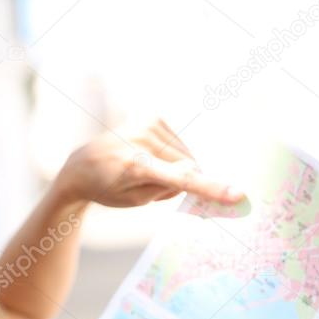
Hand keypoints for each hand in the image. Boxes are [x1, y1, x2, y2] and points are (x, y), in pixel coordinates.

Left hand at [53, 117, 243, 207]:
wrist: (82, 165)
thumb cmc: (107, 188)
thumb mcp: (134, 201)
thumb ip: (166, 190)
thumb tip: (195, 176)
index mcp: (136, 166)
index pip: (181, 179)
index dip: (211, 188)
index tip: (236, 195)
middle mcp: (143, 140)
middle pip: (189, 166)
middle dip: (181, 181)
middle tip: (154, 188)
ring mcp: (148, 124)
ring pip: (186, 155)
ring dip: (176, 168)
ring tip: (146, 171)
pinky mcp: (153, 117)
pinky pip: (179, 144)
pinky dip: (171, 156)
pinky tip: (149, 158)